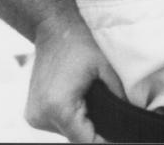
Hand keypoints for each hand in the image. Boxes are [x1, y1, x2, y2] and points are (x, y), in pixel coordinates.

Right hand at [25, 4, 124, 142]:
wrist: (55, 29)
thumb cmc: (81, 45)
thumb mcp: (106, 70)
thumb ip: (118, 97)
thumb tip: (131, 115)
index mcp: (59, 108)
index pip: (85, 140)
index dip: (104, 140)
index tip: (120, 137)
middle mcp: (41, 116)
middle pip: (75, 137)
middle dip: (94, 130)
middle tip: (114, 121)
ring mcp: (33, 116)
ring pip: (66, 132)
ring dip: (81, 124)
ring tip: (95, 104)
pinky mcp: (32, 113)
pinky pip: (57, 124)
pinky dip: (70, 118)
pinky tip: (82, 103)